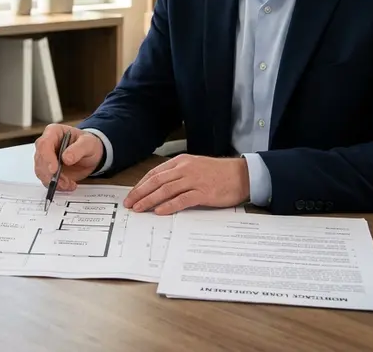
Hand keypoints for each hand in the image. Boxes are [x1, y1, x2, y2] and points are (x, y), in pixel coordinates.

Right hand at [33, 124, 103, 191]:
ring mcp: (46, 158)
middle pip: (40, 160)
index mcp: (53, 132)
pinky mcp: (48, 171)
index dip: (47, 158)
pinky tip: (68, 185)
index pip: (44, 144)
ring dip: (55, 181)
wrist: (90, 155)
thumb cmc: (87, 144)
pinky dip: (57, 185)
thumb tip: (66, 158)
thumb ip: (78, 149)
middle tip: (65, 182)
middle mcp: (46, 145)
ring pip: (41, 172)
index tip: (54, 170)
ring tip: (69, 184)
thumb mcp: (88, 143)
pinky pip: (46, 180)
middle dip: (51, 174)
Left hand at [124, 155, 249, 214]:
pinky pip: (181, 200)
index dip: (141, 184)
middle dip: (140, 193)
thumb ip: (179, 174)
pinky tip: (159, 211)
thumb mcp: (196, 167)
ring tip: (139, 208)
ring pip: (165, 190)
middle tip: (130, 203)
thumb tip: (160, 187)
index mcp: (181, 161)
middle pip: (156, 181)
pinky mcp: (203, 193)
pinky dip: (168, 205)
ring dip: (149, 200)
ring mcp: (194, 180)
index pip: (155, 173)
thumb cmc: (219, 173)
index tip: (132, 194)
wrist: (242, 175)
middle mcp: (185, 169)